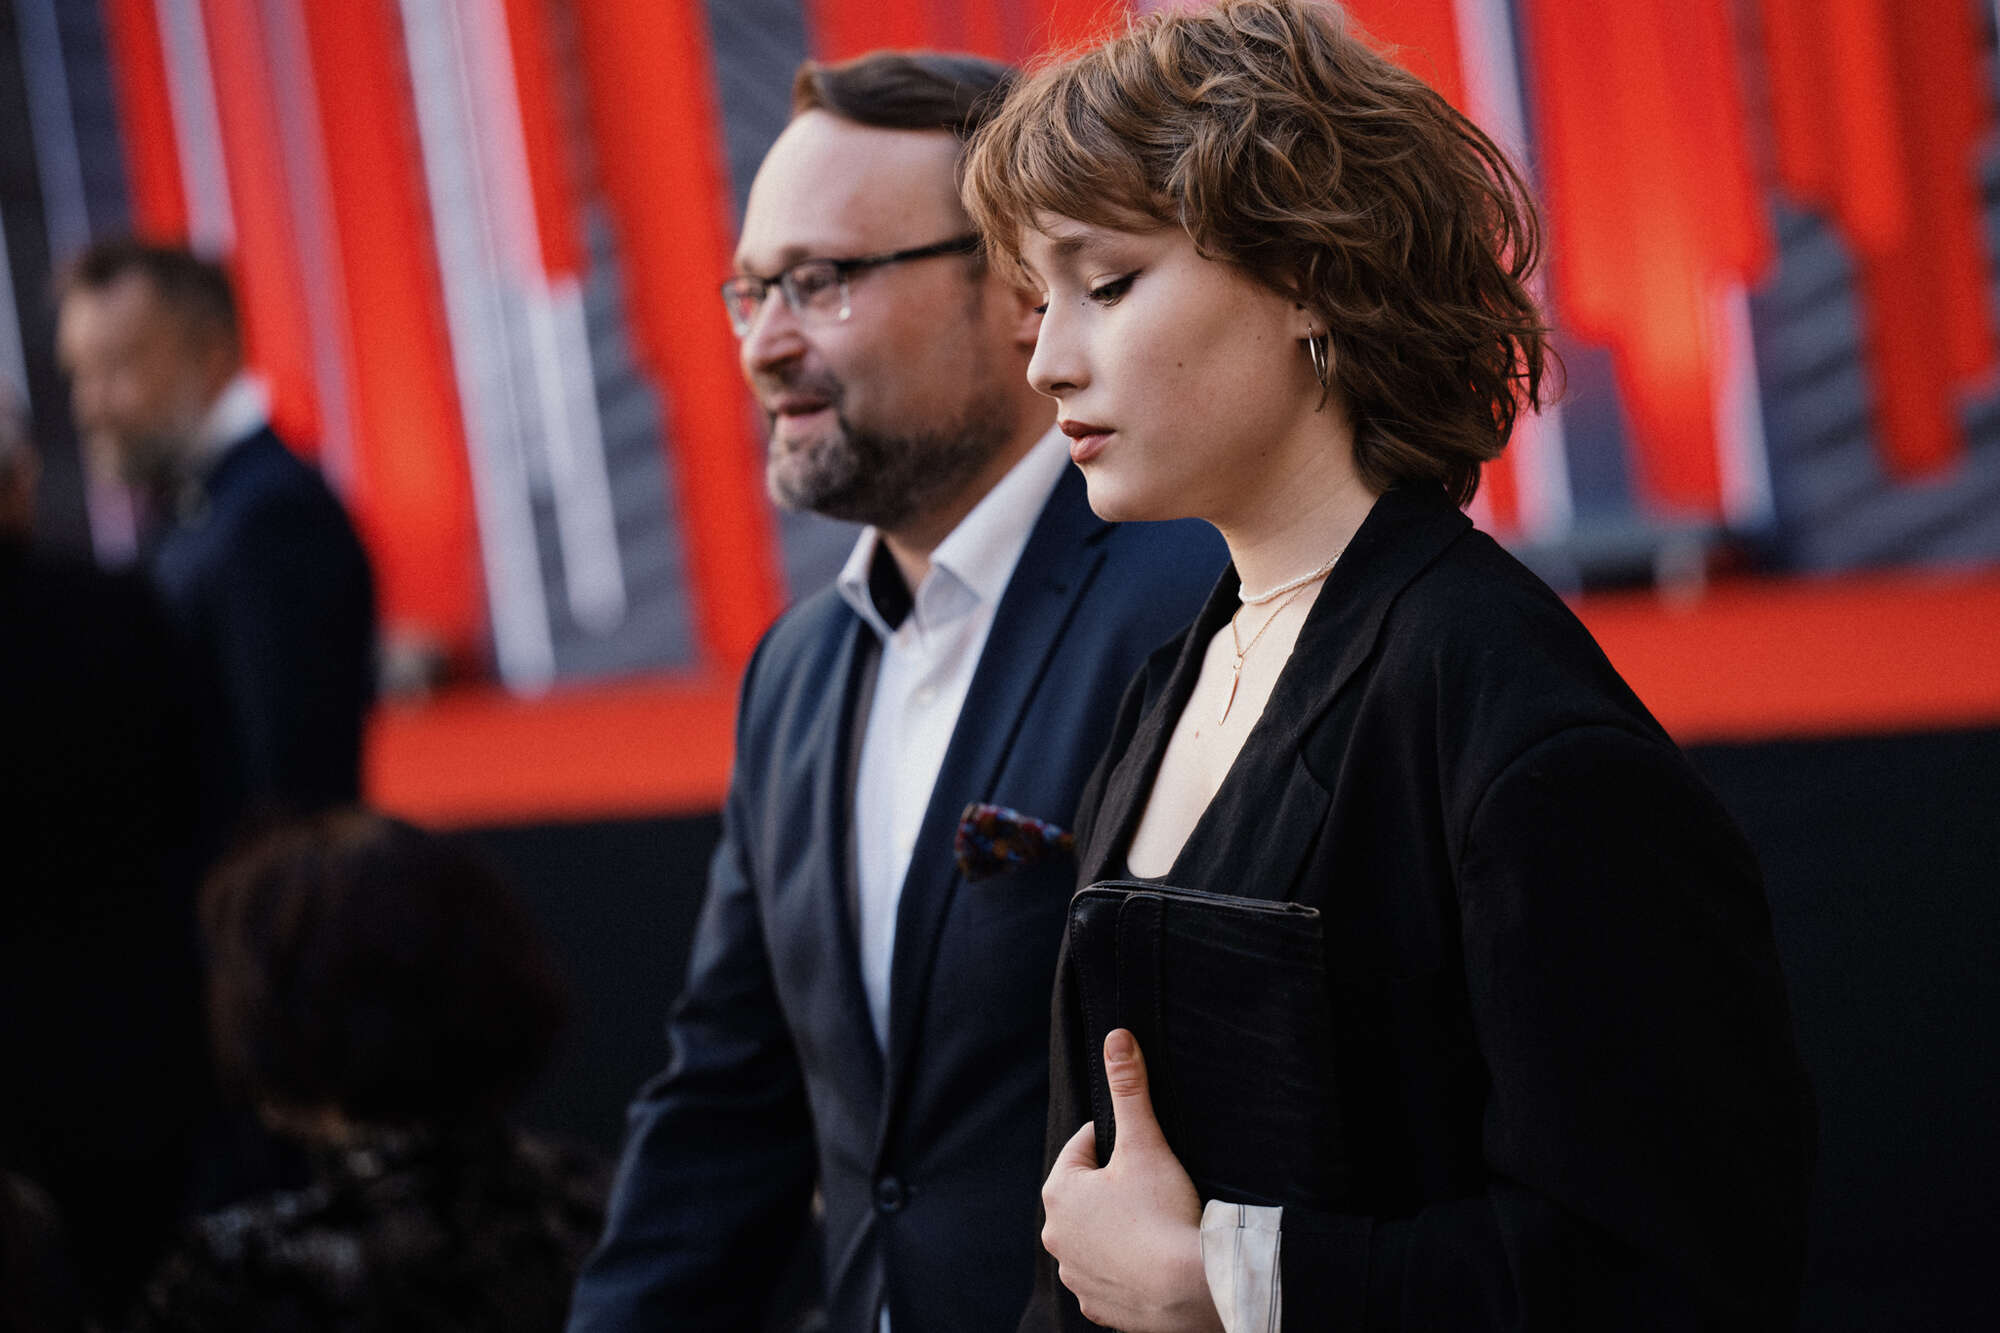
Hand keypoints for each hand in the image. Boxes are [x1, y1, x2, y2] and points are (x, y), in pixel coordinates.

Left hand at [1041, 1029, 1223, 1332]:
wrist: (1189, 1288)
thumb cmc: (1163, 1213)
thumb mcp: (1145, 1142)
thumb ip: (1128, 1088)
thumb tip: (1116, 1037)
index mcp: (1059, 1192)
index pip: (1084, 1148)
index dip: (1116, 1141)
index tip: (1143, 1147)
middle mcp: (1056, 1236)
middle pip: (1087, 1195)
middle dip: (1114, 1186)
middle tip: (1153, 1186)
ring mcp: (1075, 1274)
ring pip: (1095, 1237)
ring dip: (1116, 1229)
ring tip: (1153, 1224)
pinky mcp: (1097, 1304)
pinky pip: (1107, 1277)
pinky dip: (1125, 1268)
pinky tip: (1150, 1261)